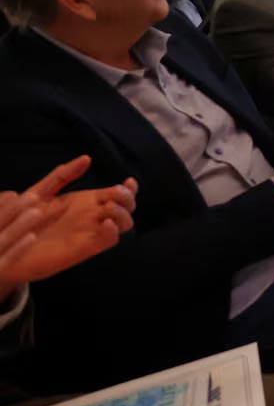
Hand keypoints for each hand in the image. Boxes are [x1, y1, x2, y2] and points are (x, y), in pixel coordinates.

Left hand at [0, 157, 136, 299]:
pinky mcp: (85, 248)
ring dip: (123, 213)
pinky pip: (109, 240)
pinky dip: (114, 231)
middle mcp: (93, 216)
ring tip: (109, 209)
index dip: (130, 188)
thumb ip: (63, 175)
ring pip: (123, 223)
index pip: (119, 194)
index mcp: (87, 202)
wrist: (8, 244)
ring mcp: (91, 232)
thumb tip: (87, 158)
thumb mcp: (41, 191)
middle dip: (128, 198)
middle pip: (126, 207)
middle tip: (117, 192)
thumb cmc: (23, 218)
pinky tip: (105, 223)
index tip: (128, 181)